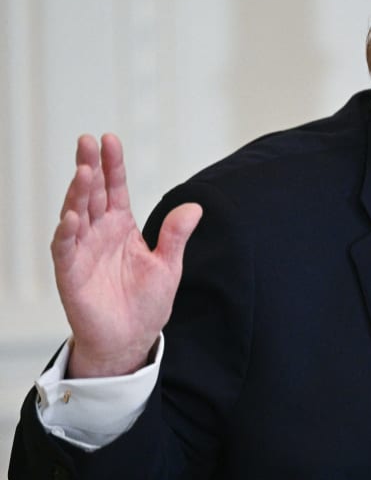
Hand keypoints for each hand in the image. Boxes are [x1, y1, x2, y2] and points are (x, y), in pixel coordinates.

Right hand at [51, 134, 201, 377]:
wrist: (131, 340)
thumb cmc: (146, 303)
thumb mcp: (168, 265)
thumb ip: (176, 235)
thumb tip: (195, 207)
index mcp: (121, 227)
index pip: (115, 188)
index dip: (112, 164)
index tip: (109, 139)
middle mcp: (98, 234)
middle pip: (92, 194)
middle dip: (90, 167)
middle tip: (87, 141)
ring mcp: (82, 252)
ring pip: (76, 215)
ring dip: (77, 193)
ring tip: (83, 170)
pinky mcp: (70, 274)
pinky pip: (65, 250)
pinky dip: (66, 233)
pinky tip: (71, 217)